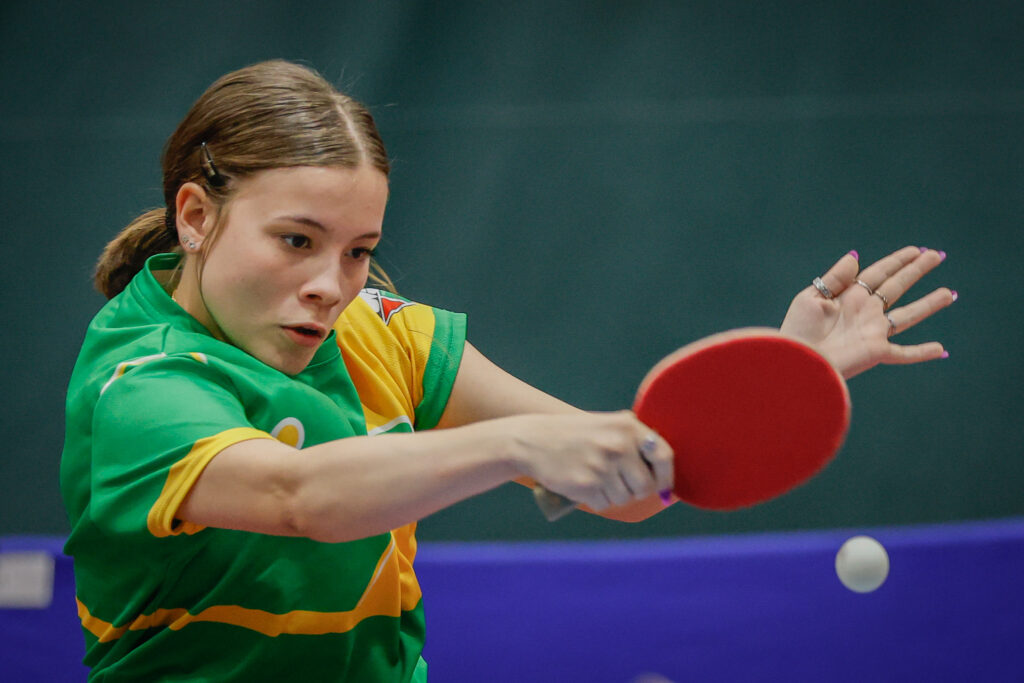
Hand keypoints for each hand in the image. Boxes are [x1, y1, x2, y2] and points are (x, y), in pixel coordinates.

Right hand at [508, 411, 673, 510]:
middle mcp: (618, 445)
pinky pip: (604, 504)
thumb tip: (667, 485)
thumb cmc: (575, 435)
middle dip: (635, 489)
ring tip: (594, 476)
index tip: (663, 486)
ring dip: (613, 494)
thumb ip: (635, 444)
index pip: (664, 456)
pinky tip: (582, 482)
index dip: (666, 476)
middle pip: (646, 486)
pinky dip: (596, 499)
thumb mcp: (606, 425)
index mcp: (627, 426)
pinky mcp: (586, 485)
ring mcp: (602, 466)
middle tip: (618, 481)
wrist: (532, 441)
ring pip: (625, 498)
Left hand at [779, 246, 955, 378]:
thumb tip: (856, 256)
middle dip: (916, 271)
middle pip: (896, 287)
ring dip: (929, 305)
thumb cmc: (797, 330)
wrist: (795, 360)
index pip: (878, 273)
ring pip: (908, 316)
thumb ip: (835, 278)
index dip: (897, 261)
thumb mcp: (811, 298)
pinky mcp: (875, 352)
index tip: (916, 250)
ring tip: (950, 293)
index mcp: (848, 296)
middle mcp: (865, 312)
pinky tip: (941, 350)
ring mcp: (872, 332)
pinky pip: (904, 353)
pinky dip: (923, 353)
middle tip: (938, 255)